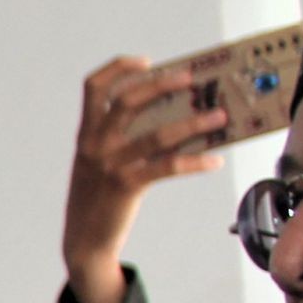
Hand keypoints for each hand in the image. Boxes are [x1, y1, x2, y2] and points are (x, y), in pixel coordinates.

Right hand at [64, 56, 228, 302]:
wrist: (84, 241)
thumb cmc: (98, 198)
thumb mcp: (98, 162)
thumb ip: (120, 138)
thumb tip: (171, 115)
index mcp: (86, 134)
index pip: (94, 88)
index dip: (119, 68)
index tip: (147, 62)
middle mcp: (95, 145)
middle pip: (127, 101)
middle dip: (161, 85)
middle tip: (191, 79)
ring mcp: (110, 164)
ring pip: (157, 134)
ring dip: (193, 123)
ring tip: (219, 118)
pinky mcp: (127, 185)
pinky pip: (168, 166)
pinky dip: (196, 161)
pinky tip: (214, 160)